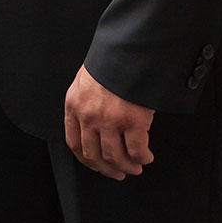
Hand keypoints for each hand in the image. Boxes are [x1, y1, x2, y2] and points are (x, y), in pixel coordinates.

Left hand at [64, 65, 154, 180]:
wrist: (129, 49)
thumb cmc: (110, 63)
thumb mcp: (86, 82)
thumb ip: (85, 103)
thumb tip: (92, 126)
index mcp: (74, 106)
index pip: (74, 143)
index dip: (87, 160)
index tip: (97, 165)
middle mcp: (88, 116)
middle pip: (94, 155)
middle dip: (108, 169)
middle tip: (119, 173)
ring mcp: (110, 120)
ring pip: (116, 157)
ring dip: (127, 167)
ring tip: (136, 167)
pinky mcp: (133, 121)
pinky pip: (137, 150)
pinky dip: (143, 158)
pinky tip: (147, 156)